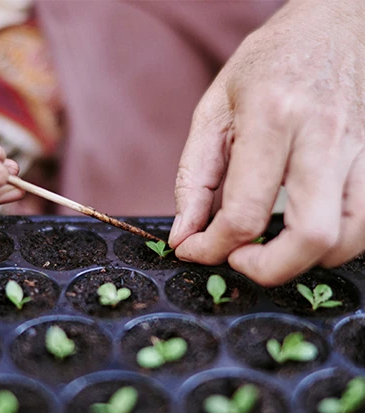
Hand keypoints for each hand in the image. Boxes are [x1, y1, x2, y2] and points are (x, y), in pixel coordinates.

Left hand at [169, 0, 364, 285]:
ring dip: (304, 260)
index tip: (196, 250)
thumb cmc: (270, 64)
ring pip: (347, 239)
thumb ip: (194, 178)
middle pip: (309, 237)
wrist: (338, 24)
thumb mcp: (216, 109)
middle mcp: (324, 136)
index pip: (243, 212)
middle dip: (268, 269)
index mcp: (272, 118)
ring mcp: (362, 148)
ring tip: (274, 244)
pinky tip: (307, 228)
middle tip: (240, 259)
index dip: (212, 248)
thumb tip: (184, 236)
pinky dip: (334, 243)